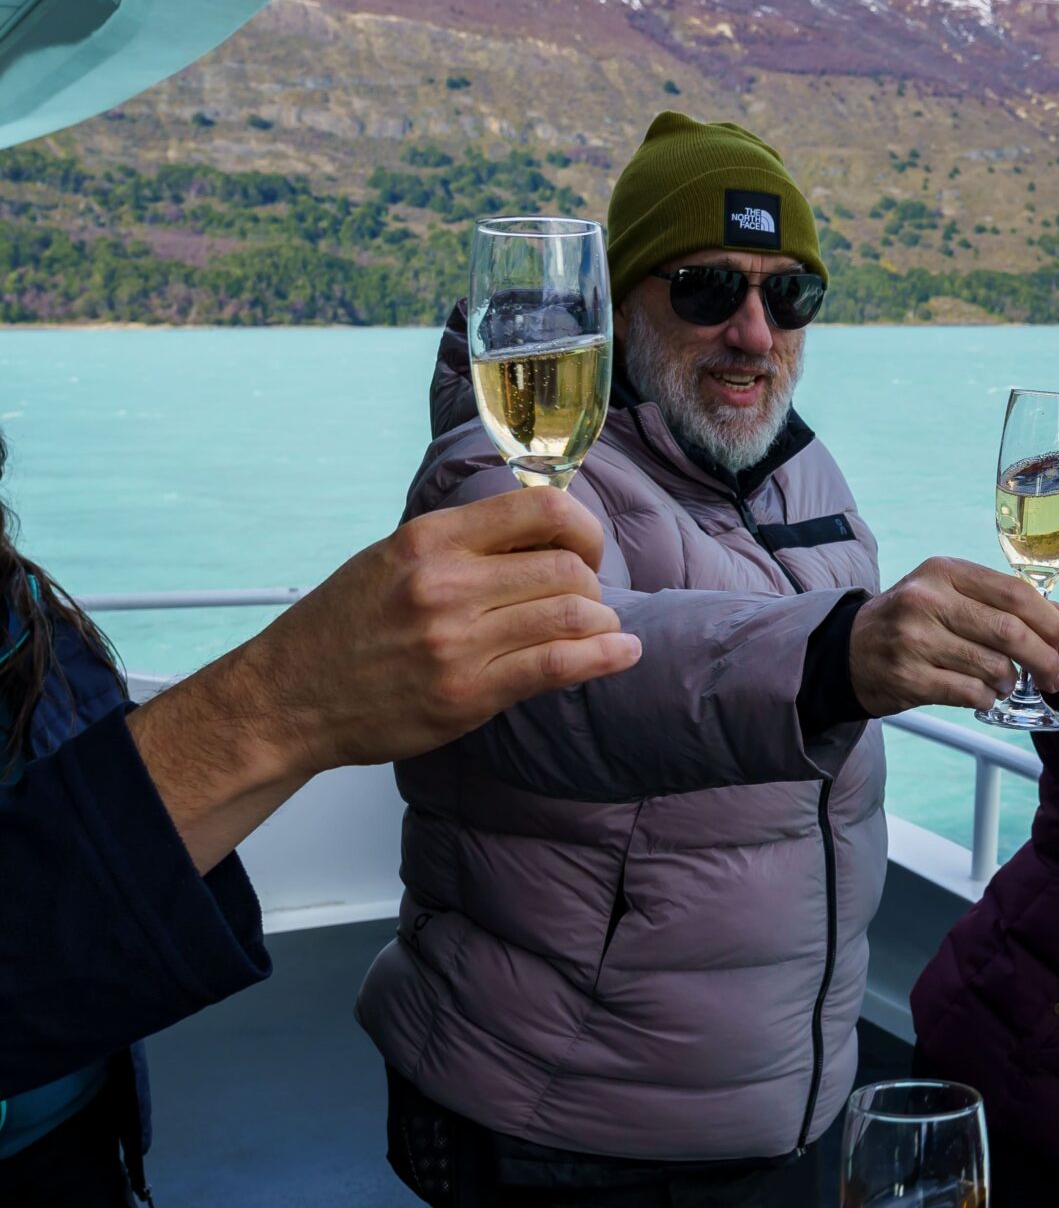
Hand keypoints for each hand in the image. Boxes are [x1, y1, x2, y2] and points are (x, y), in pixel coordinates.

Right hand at [133, 487, 640, 867]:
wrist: (286, 699)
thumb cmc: (343, 629)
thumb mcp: (393, 559)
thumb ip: (463, 544)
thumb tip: (543, 532)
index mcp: (430, 539)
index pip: (541, 508)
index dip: (583, 527)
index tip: (585, 548)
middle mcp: (445, 582)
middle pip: (566, 566)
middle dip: (591, 583)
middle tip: (586, 601)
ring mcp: (457, 640)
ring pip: (572, 613)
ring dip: (601, 622)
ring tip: (599, 630)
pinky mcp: (467, 692)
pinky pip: (559, 664)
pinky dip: (606, 657)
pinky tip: (623, 653)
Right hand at [847, 557, 1058, 716]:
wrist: (847, 650)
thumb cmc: (909, 622)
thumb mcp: (942, 592)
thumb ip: (991, 600)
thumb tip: (1053, 624)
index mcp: (944, 572)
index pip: (1014, 593)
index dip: (1048, 620)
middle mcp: (927, 600)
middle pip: (1010, 631)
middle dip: (1043, 659)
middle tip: (1053, 676)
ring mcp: (914, 640)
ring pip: (993, 666)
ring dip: (1011, 682)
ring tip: (1007, 684)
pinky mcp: (908, 678)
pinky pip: (970, 693)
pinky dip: (988, 699)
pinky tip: (984, 696)